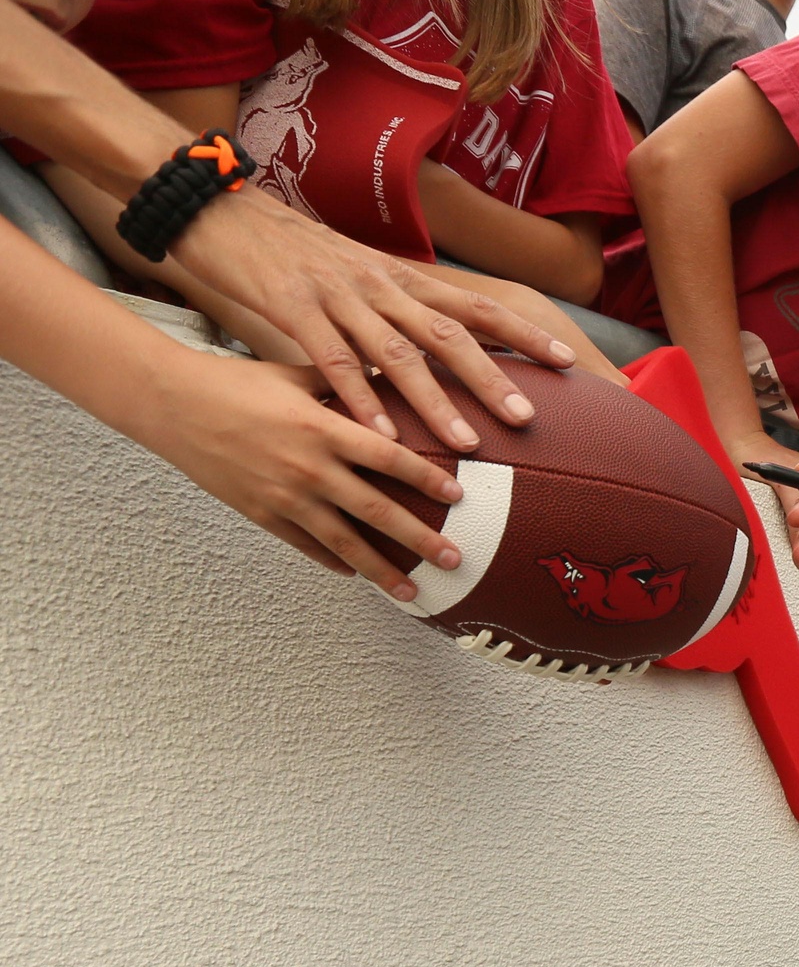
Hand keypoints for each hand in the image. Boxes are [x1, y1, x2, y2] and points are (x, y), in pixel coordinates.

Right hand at [123, 356, 465, 598]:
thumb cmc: (236, 382)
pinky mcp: (262, 515)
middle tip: (455, 558)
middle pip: (378, 511)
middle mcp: (309, 469)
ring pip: (345, 543)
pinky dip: (335, 562)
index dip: (427, 479)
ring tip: (414, 590)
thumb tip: (390, 378)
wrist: (171, 404)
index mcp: (323, 428)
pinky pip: (307, 547)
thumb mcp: (296, 376)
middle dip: (420, 539)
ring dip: (383, 570)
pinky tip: (358, 574)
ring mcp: (284, 498)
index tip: (458, 496)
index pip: (390, 459)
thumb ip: (345, 384)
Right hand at [170, 187, 578, 448]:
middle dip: (493, 377)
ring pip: (398, 353)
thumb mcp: (360, 278)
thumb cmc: (296, 256)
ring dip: (435, 402)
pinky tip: (380, 436)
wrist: (222, 210)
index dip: (524, 332)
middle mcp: (381, 285)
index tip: (568, 362)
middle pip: (450, 333)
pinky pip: (333, 360)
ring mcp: (338, 295)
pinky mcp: (293, 306)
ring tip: (465, 444)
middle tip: (527, 419)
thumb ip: (400, 312)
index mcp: (402, 280)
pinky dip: (360, 399)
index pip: (477, 306)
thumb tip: (445, 348)